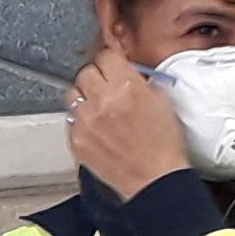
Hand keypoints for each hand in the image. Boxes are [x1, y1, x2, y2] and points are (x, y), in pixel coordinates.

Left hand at [68, 43, 188, 199]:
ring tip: (100, 110)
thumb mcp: (161, 100)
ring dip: (84, 97)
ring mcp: (85, 120)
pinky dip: (81, 121)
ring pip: (73, 93)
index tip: (113, 69)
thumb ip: (137, 80)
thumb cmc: (162, 143)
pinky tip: (98, 129)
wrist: (154, 179)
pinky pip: (71, 119)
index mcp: (127, 85)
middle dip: (96, 79)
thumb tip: (121, 69)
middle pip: (85, 72)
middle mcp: (102, 100)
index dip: (111, 63)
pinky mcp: (76, 138)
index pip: (105, 56)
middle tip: (107, 90)